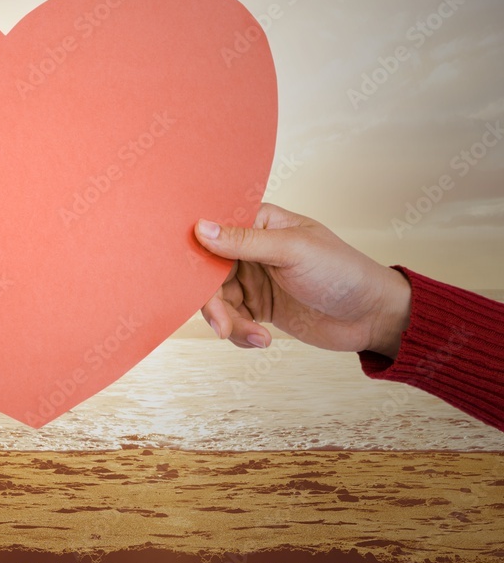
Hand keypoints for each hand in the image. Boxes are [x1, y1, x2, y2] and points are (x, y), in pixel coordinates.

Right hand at [193, 203, 410, 358]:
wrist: (371, 316)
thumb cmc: (342, 272)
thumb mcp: (292, 251)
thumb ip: (245, 241)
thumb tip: (201, 228)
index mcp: (259, 223)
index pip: (213, 233)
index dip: (197, 256)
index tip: (191, 281)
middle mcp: (250, 249)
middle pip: (208, 274)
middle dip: (214, 303)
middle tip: (223, 326)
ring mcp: (253, 278)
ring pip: (217, 301)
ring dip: (230, 323)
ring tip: (257, 337)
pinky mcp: (258, 306)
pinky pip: (232, 320)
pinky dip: (240, 334)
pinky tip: (263, 339)